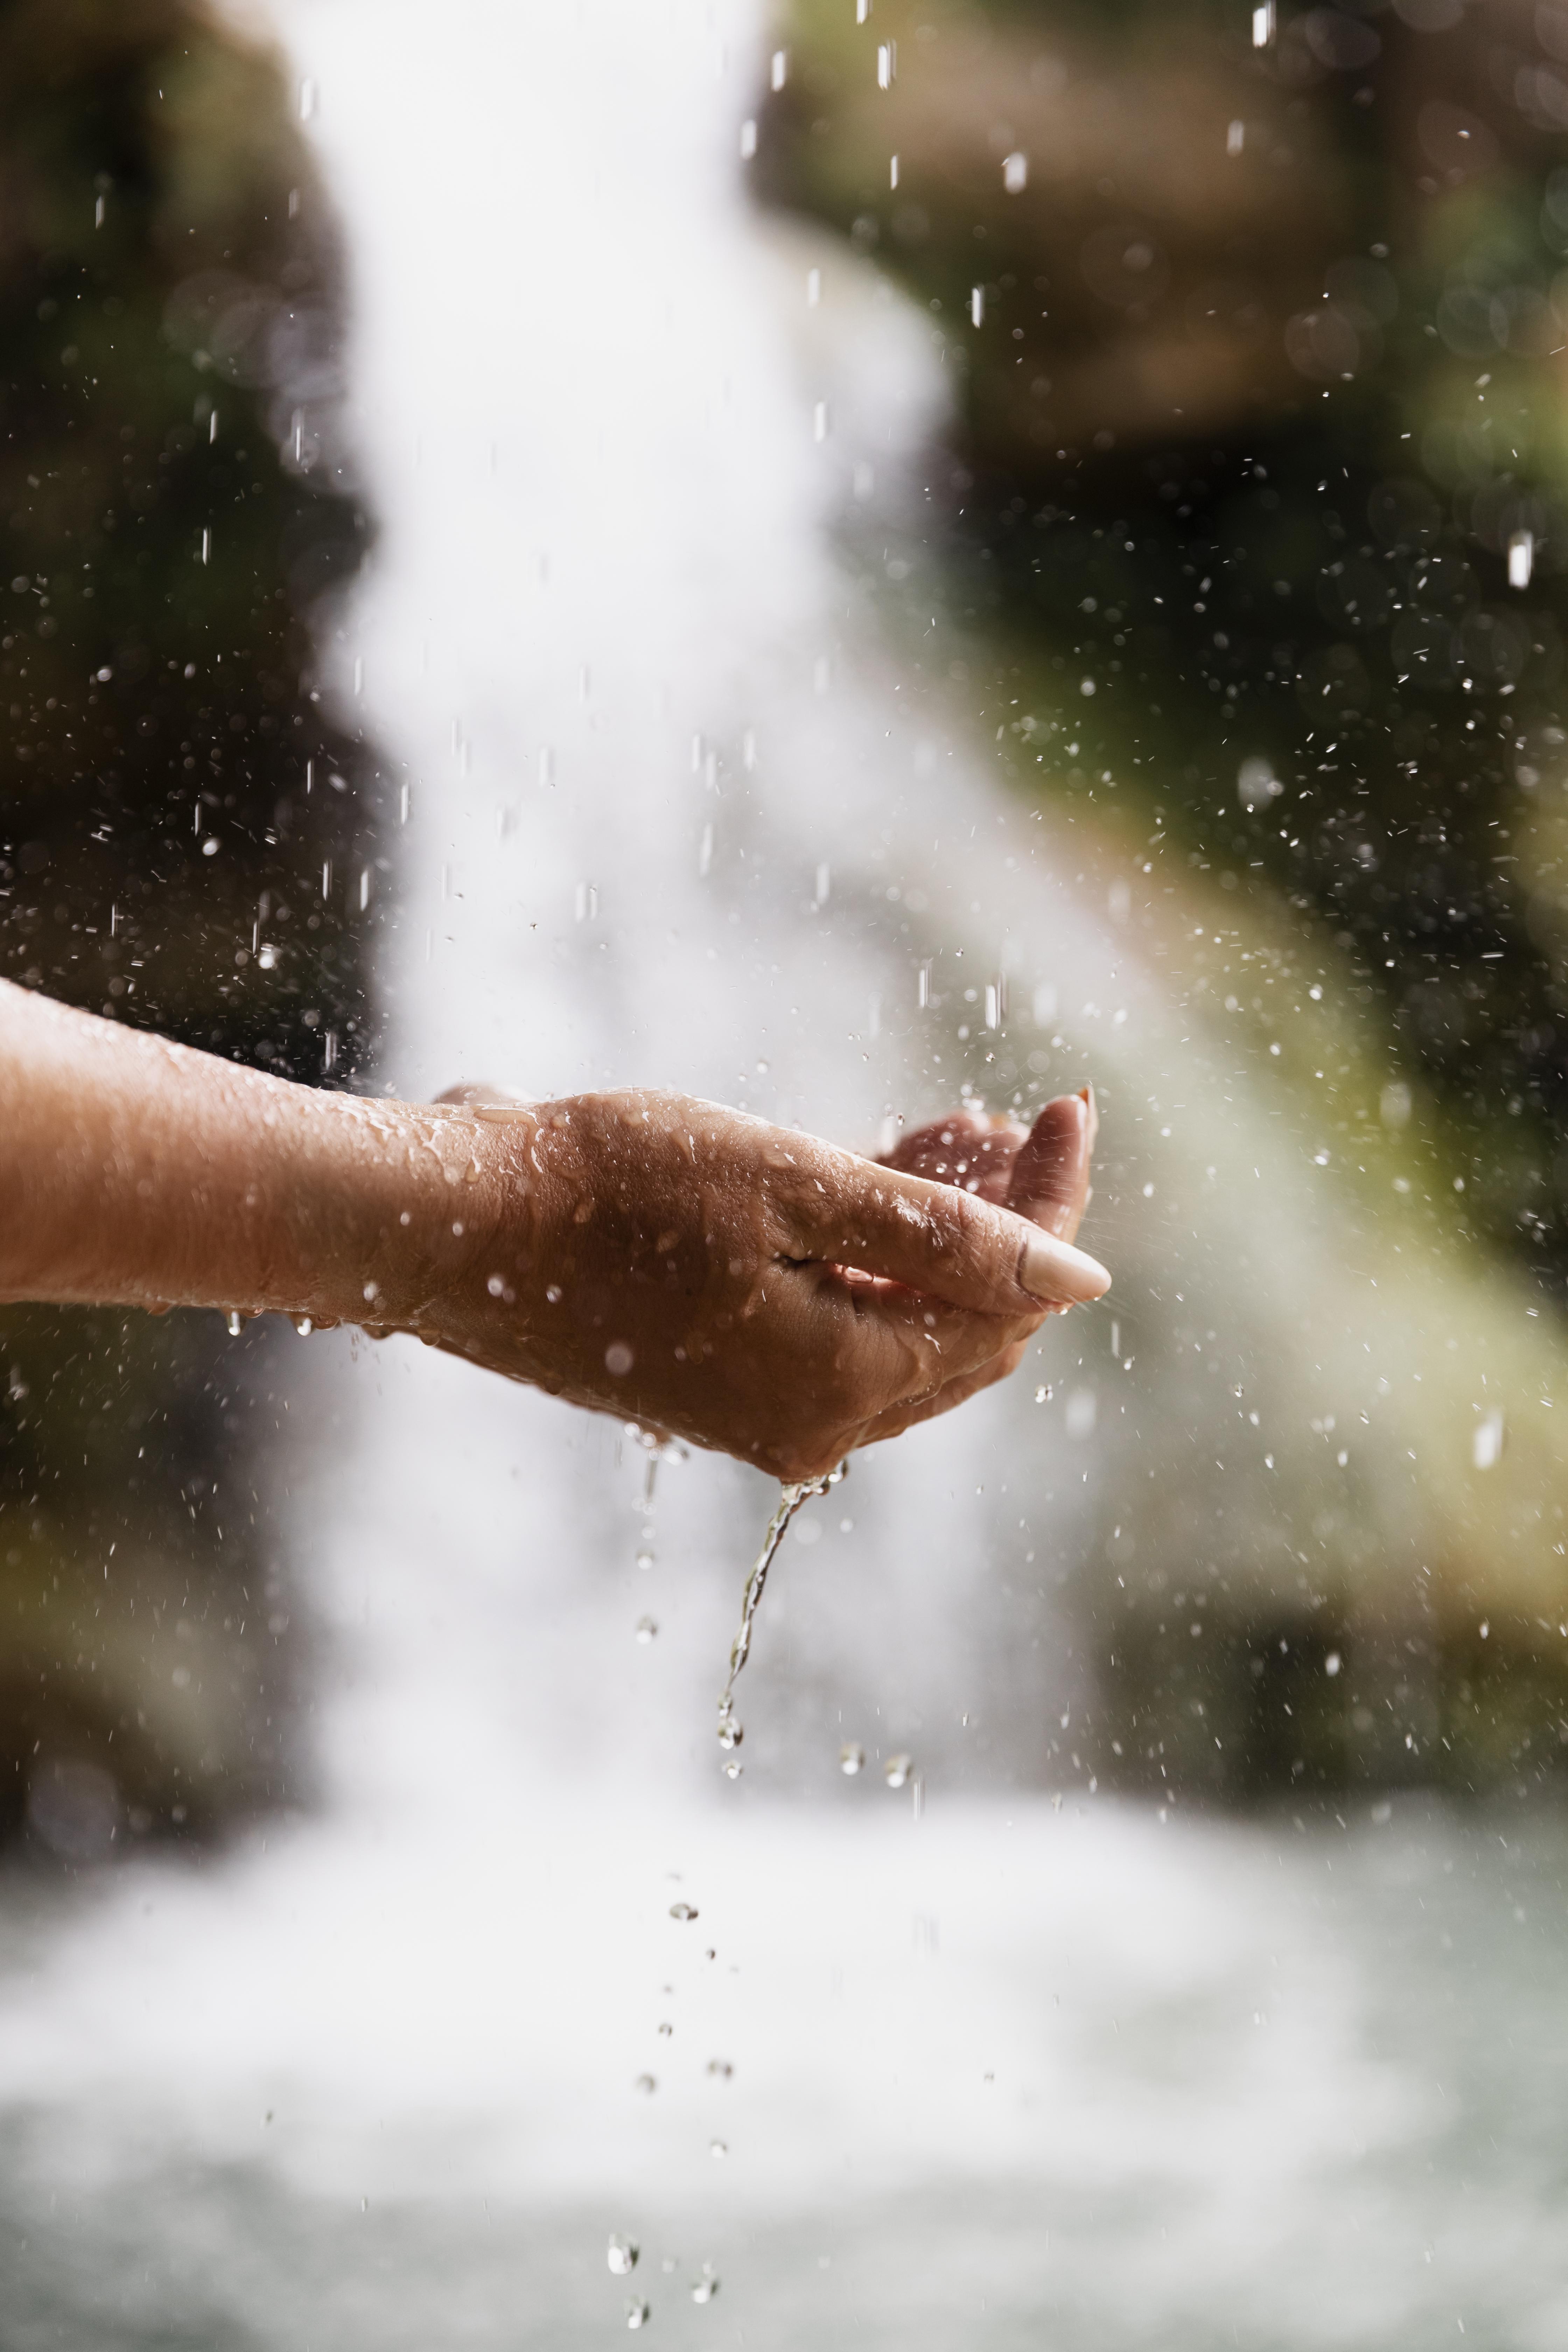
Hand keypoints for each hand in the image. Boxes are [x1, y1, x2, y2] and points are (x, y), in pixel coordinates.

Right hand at [387, 1088, 1106, 1479]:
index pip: (1005, 1307)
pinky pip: (835, 1325)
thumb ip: (941, 1236)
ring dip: (937, 1232)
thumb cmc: (611, 1190)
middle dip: (1005, 1220)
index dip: (1052, 1205)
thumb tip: (1082, 1278)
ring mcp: (762, 1414)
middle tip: (1013, 1118)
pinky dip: (869, 1256)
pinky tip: (876, 1172)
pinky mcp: (720, 1384)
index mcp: (839, 1387)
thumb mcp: (792, 1186)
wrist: (454, 1227)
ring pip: (900, 1323)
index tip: (1068, 1105)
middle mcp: (812, 1426)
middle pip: (963, 1327)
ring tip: (954, 1130)